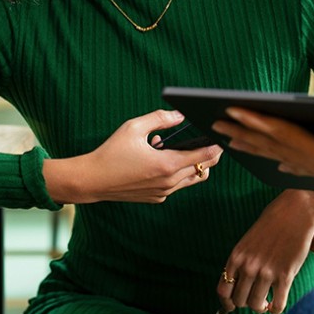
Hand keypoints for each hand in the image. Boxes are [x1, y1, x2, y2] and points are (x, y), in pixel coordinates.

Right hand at [42, 110, 222, 203]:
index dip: (216, 146)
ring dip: (194, 165)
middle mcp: (169, 182)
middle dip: (210, 156)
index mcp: (167, 164)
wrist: (92, 180)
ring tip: (183, 150)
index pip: (204, 156)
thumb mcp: (134, 127)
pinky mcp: (156, 198)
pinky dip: (177, 173)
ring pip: (192, 180)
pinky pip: (176, 186)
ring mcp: (163, 192)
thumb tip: (180, 114)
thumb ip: (160, 118)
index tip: (221, 138)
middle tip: (212, 143)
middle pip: (202, 169)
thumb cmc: (111, 152)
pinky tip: (161, 159)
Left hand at [213, 108, 313, 201]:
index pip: (281, 133)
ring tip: (230, 138)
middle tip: (214, 122)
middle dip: (241, 132)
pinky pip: (295, 166)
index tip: (231, 110)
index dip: (255, 121)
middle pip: (271, 144)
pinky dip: (279, 160)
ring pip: (277, 155)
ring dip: (252, 145)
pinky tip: (272, 160)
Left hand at [216, 190, 313, 313]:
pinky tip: (277, 304)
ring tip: (266, 302)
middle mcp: (248, 266)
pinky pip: (278, 305)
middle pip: (239, 301)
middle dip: (245, 304)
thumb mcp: (247, 242)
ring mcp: (266, 272)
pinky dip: (276, 309)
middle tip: (254, 299)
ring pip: (256, 305)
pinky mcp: (285, 275)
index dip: (226, 303)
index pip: (223, 290)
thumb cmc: (271, 226)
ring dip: (261, 307)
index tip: (231, 306)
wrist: (294, 213)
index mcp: (236, 257)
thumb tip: (237, 287)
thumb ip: (241, 263)